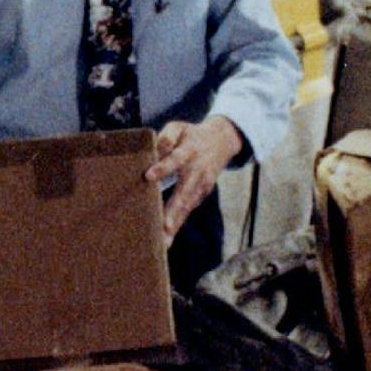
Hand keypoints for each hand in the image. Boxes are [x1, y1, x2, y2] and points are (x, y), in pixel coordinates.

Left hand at [148, 116, 242, 240]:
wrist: (222, 141)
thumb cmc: (192, 135)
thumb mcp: (179, 127)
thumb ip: (167, 136)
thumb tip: (156, 150)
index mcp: (189, 151)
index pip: (175, 159)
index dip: (163, 168)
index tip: (148, 176)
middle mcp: (197, 172)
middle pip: (185, 193)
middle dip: (174, 211)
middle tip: (164, 227)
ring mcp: (202, 186)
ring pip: (187, 207)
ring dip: (175, 225)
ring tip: (163, 243)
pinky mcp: (201, 195)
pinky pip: (187, 211)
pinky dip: (177, 225)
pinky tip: (166, 240)